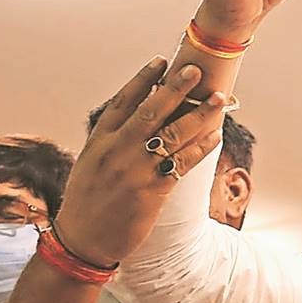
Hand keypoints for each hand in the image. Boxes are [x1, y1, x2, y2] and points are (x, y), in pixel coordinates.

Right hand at [53, 57, 225, 266]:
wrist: (82, 241)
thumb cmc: (88, 201)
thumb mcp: (91, 163)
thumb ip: (112, 140)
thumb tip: (136, 116)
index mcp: (100, 140)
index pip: (124, 102)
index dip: (143, 79)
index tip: (160, 61)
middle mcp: (117, 151)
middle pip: (151, 111)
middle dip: (175, 88)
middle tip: (195, 70)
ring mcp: (135, 170)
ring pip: (173, 134)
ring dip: (200, 114)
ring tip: (219, 97)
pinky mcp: (152, 191)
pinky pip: (182, 163)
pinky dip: (201, 148)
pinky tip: (216, 136)